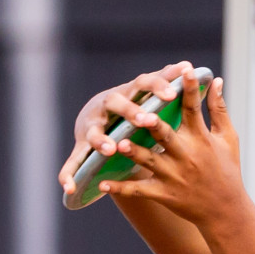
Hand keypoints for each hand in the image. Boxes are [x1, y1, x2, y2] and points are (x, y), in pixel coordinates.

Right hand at [56, 62, 190, 193]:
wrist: (99, 117)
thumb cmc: (131, 105)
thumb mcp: (146, 94)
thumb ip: (164, 82)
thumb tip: (185, 65)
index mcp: (128, 92)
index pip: (142, 84)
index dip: (156, 87)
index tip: (172, 94)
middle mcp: (106, 106)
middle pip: (116, 103)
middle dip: (131, 111)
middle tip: (148, 120)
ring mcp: (91, 126)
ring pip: (94, 132)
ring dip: (101, 140)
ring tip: (110, 150)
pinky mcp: (81, 147)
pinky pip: (74, 162)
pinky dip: (69, 174)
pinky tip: (69, 188)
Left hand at [93, 61, 252, 230]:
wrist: (225, 210)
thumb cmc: (227, 169)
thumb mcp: (228, 138)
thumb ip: (219, 109)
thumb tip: (216, 81)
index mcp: (201, 139)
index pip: (193, 109)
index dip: (189, 89)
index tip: (184, 70)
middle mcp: (186, 156)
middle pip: (166, 136)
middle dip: (154, 125)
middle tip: (140, 113)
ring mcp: (173, 176)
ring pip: (148, 161)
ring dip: (133, 152)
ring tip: (117, 143)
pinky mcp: (164, 193)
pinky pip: (139, 190)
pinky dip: (120, 188)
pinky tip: (102, 184)